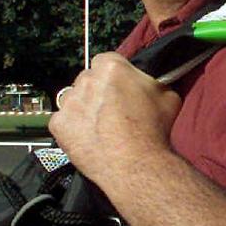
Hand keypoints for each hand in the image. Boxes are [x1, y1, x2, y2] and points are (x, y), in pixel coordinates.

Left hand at [48, 52, 181, 183]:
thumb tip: (151, 84)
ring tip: (101, 128)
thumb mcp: (167, 96)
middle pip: (89, 79)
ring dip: (84, 109)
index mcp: (111, 67)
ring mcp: (69, 102)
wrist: (136, 165)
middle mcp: (86, 80)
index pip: (107, 61)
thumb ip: (152, 83)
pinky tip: (91, 139)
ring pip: (74, 99)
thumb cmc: (153, 130)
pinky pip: (63, 121)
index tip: (121, 88)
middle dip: (98, 91)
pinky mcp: (58, 125)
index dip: (115, 76)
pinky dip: (73, 129)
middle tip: (113, 110)